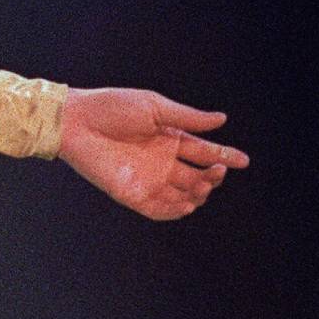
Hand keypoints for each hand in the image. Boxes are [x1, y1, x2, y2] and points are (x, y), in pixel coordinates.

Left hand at [58, 87, 246, 219]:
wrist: (75, 121)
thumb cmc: (111, 107)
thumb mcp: (154, 107)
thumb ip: (187, 118)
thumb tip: (221, 119)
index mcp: (170, 138)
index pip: (204, 152)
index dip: (225, 156)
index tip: (243, 160)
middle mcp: (162, 161)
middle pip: (199, 176)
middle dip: (213, 176)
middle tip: (216, 170)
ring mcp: (148, 178)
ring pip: (185, 195)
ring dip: (199, 193)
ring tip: (202, 183)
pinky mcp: (132, 193)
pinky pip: (159, 210)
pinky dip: (176, 211)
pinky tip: (187, 204)